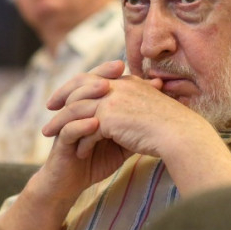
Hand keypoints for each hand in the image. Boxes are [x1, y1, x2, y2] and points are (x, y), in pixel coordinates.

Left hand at [42, 59, 230, 197]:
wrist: (181, 134)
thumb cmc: (172, 126)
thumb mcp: (151, 108)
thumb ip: (135, 105)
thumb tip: (125, 112)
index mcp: (127, 82)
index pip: (93, 77)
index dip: (76, 86)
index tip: (65, 96)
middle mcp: (118, 86)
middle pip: (79, 88)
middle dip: (61, 99)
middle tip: (49, 111)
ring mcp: (112, 100)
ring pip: (77, 109)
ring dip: (62, 123)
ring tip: (50, 135)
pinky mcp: (109, 118)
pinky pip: (86, 129)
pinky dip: (80, 141)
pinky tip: (78, 152)